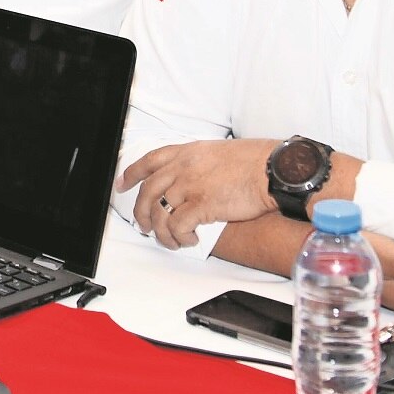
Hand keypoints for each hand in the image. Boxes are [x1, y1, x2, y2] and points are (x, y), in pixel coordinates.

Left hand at [116, 138, 278, 248]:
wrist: (271, 169)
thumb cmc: (252, 162)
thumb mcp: (216, 153)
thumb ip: (197, 163)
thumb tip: (188, 179)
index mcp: (186, 152)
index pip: (149, 160)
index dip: (132, 173)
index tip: (122, 184)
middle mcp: (183, 166)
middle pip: (148, 191)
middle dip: (141, 212)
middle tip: (144, 227)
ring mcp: (190, 185)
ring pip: (160, 213)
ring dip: (162, 232)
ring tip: (172, 241)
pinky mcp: (201, 204)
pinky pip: (177, 226)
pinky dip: (179, 237)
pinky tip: (190, 240)